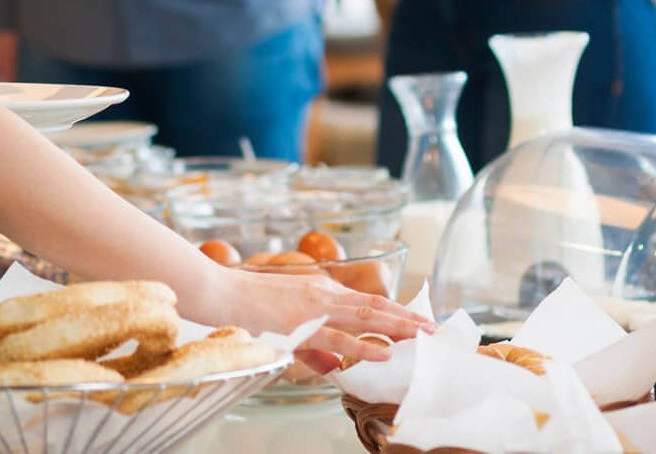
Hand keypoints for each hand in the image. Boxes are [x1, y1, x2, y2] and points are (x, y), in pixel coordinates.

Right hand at [222, 264, 431, 369]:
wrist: (219, 292)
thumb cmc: (247, 306)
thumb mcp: (286, 325)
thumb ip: (313, 347)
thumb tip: (335, 366)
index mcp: (320, 289)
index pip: (367, 301)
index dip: (396, 311)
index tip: (420, 321)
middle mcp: (322, 293)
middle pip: (375, 305)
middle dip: (407, 318)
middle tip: (436, 328)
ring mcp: (313, 307)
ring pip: (365, 317)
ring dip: (397, 327)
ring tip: (423, 336)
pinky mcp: (301, 323)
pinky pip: (339, 337)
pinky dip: (364, 346)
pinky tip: (383, 354)